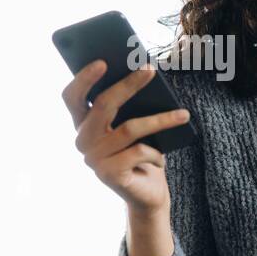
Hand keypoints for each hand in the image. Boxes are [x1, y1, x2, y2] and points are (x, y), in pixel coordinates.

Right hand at [61, 60, 187, 215]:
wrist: (148, 194)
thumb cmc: (142, 155)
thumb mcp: (135, 128)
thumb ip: (131, 108)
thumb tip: (143, 75)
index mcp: (84, 125)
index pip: (73, 97)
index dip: (84, 79)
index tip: (103, 61)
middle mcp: (83, 140)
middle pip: (103, 106)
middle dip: (128, 85)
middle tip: (150, 69)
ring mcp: (92, 159)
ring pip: (129, 128)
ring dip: (160, 120)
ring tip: (183, 115)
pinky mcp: (108, 174)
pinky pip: (139, 151)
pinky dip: (156, 153)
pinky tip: (162, 160)